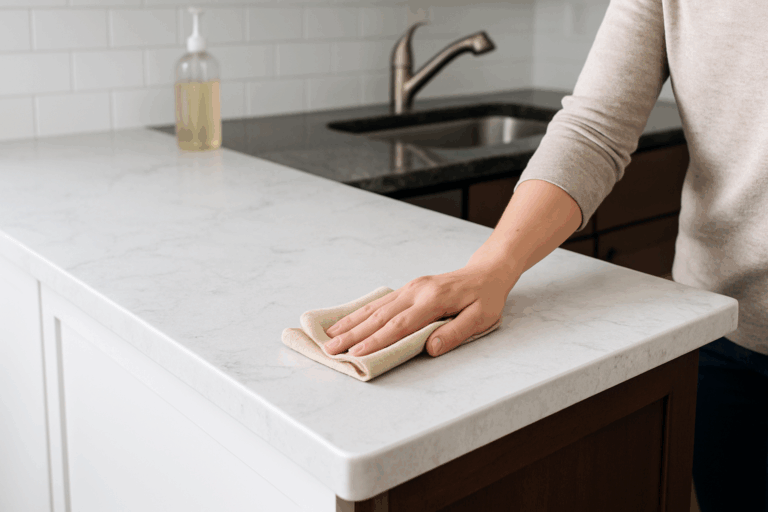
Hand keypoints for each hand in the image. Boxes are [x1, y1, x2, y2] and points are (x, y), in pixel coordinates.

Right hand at [324, 260, 519, 357]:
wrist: (486, 272)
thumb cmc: (485, 298)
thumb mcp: (481, 318)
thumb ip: (455, 333)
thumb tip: (431, 348)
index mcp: (433, 300)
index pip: (400, 325)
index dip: (376, 341)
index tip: (356, 354)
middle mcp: (417, 291)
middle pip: (380, 316)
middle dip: (354, 335)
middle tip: (331, 349)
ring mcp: (410, 288)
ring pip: (375, 308)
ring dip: (351, 323)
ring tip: (330, 336)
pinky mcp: (408, 288)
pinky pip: (380, 302)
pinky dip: (361, 313)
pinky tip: (347, 322)